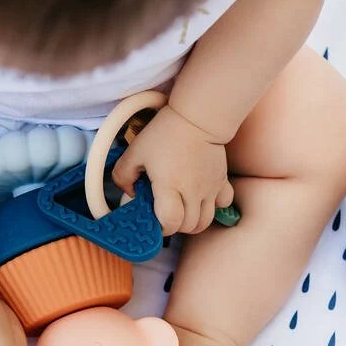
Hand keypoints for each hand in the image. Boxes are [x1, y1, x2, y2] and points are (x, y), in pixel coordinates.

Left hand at [111, 105, 233, 234]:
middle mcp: (192, 191)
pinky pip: (223, 204)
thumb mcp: (134, 152)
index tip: (154, 219)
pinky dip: (212, 207)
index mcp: (169, 185)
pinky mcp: (222, 181)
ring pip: (205, 222)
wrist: (197, 118)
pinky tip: (201, 199)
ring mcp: (210, 188)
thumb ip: (123, 176)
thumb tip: (129, 193)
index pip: (170, 222)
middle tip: (164, 213)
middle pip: (188, 226)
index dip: (161, 227)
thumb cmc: (164, 134)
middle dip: (174, 226)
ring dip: (191, 222)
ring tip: (181, 210)